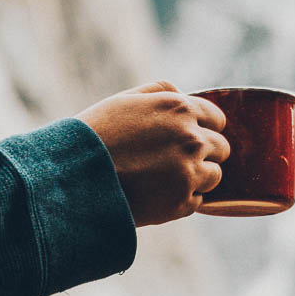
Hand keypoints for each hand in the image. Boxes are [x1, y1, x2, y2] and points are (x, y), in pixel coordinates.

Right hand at [77, 81, 229, 226]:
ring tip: (164, 178)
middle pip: (221, 148)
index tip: (190, 136)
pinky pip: (197, 200)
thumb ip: (161, 92)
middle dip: (204, 153)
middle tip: (175, 160)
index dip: (205, 128)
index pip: (217, 119)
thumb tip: (185, 95)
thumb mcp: (125, 100)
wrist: (72, 179)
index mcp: (181, 109)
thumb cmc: (95, 136)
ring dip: (197, 177)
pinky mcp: (182, 203)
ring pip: (214, 176)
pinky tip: (157, 194)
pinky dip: (183, 199)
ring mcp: (189, 173)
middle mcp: (192, 139)